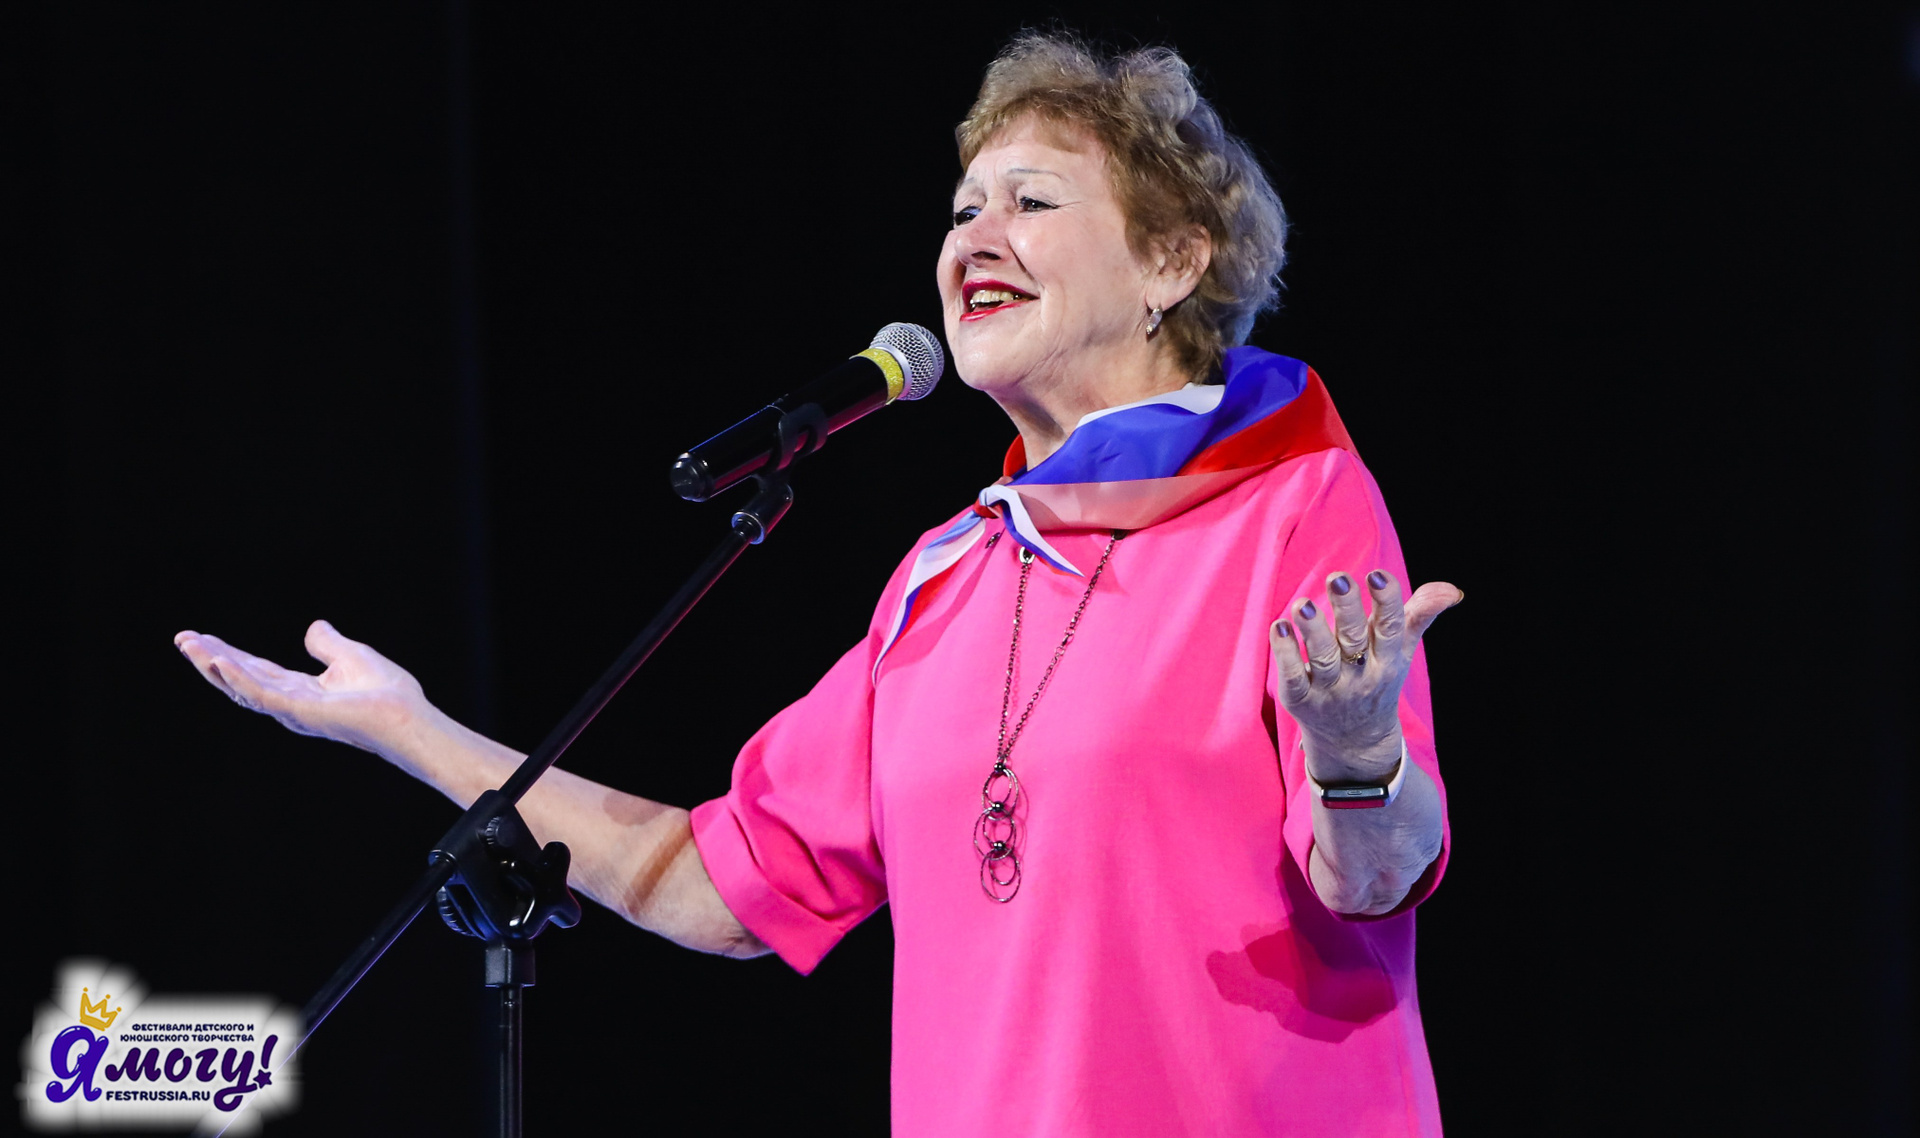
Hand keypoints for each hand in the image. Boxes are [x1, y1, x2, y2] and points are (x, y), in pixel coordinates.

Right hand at [174, 620, 427, 756]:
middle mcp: (291, 704)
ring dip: (215, 667)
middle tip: (183, 640)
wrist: (409, 717)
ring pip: (244, 687)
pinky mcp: (302, 713)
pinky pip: (264, 695)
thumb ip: (328, 644)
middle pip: (242, 679)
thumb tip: (314, 627)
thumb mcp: (352, 656)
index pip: (256, 670)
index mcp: (300, 691)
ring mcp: (294, 710)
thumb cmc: (388, 694)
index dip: (228, 656)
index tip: (201, 638)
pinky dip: (240, 679)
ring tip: (190, 646)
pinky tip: (220, 663)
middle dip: (211, 661)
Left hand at [1269, 571, 1462, 781]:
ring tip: (1302, 604)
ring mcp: (1329, 690)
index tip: (1376, 575)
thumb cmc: (1377, 679)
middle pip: (1354, 639)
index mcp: (1387, 659)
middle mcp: (1360, 675)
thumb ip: (1420, 615)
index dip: (1386, 602)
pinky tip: (1279, 627)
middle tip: (1337, 578)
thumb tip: (1451, 590)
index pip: (1390, 629)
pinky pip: (1293, 677)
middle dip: (1347, 609)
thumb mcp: (1402, 651)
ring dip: (1312, 630)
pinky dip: (1285, 653)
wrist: (1355, 742)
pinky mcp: (1300, 700)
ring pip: (1322, 658)